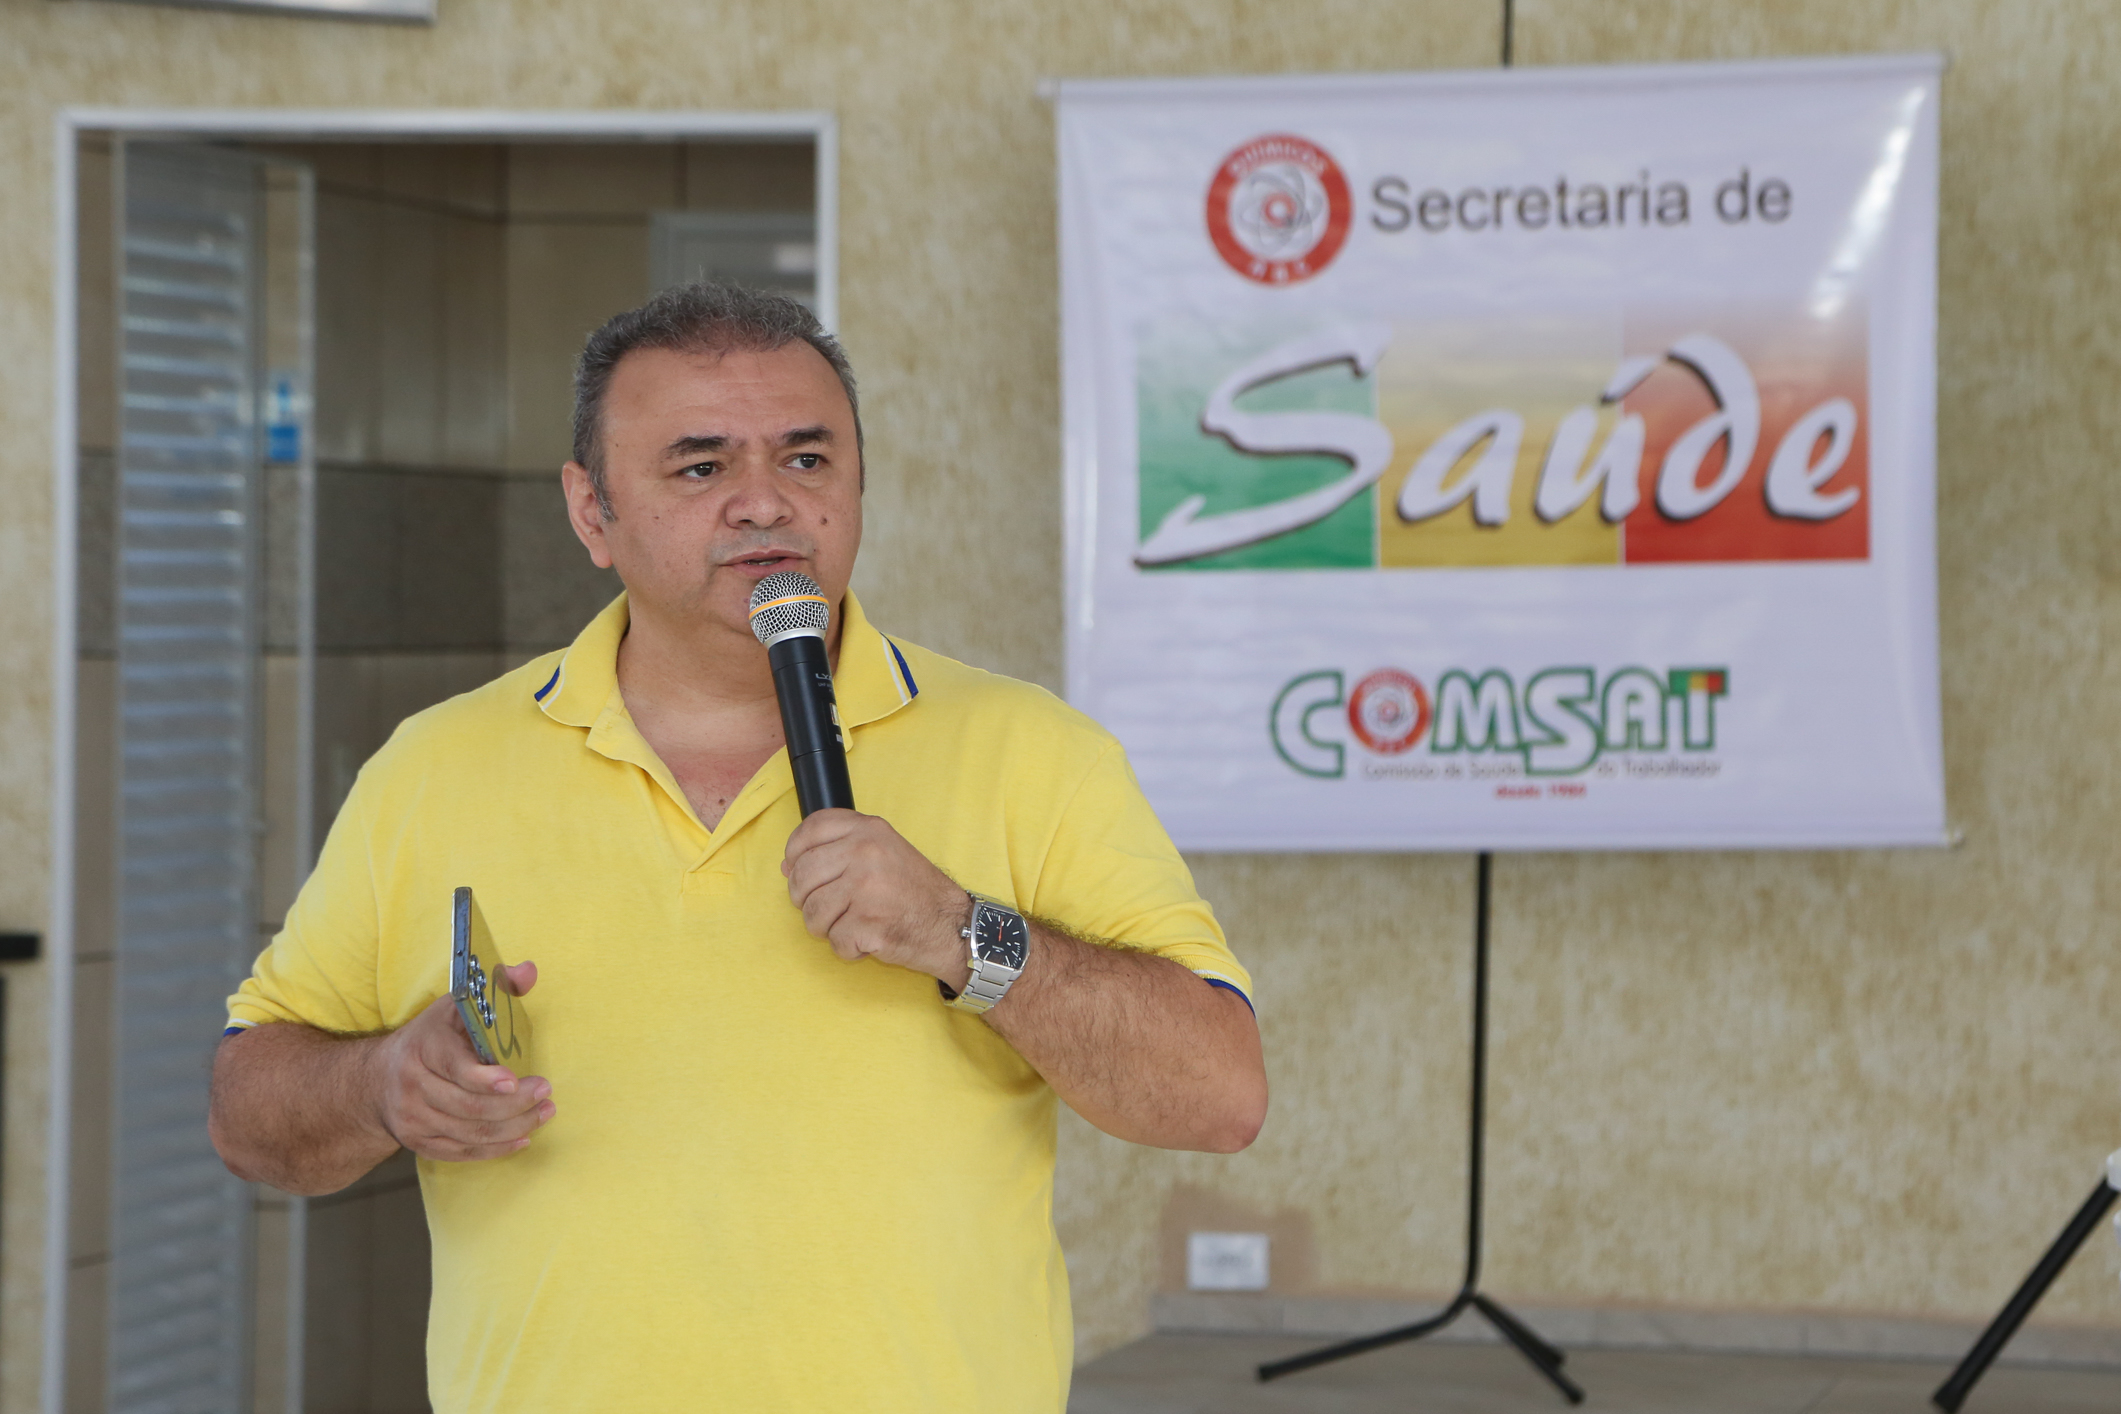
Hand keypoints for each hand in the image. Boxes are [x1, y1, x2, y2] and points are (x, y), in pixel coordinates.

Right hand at [369, 961, 553, 1161]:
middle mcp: (412, 1086)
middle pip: (468, 1106)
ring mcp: (413, 1119)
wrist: (376, 1079)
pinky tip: (522, 1139)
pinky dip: (495, 1150)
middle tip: (546, 1095)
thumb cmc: (430, 1037)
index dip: (485, 1078)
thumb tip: (529, 971)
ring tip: (544, 1113)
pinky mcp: (418, 1143)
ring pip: (469, 1133)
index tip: (515, 1080)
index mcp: (423, 1047)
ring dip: (513, 1127)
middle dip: (514, 1105)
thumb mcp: (455, 1005)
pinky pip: (461, 1153)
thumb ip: (496, 987)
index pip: (454, 1068)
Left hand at [781, 810, 969, 984]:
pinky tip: (870, 939)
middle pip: (802, 875)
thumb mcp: (883, 852)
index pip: (811, 829)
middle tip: (829, 908)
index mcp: (869, 830)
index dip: (795, 851)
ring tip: (853, 924)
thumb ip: (838, 851)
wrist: (953, 924)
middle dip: (805, 899)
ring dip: (827, 928)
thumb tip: (787, 866)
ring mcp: (866, 889)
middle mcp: (865, 853)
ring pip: (812, 913)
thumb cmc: (915, 891)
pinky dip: (849, 948)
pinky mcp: (869, 924)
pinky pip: (835, 941)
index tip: (798, 867)